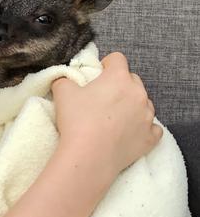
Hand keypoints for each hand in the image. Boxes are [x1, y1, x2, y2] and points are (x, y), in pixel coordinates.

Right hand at [52, 52, 161, 176]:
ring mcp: (147, 116)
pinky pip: (153, 128)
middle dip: (120, 86)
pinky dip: (144, 128)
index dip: (106, 65)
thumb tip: (65, 79)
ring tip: (114, 119)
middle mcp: (138, 93)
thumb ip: (64, 80)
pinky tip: (131, 133)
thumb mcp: (62, 93)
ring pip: (144, 103)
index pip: (117, 59)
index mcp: (119, 78)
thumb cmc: (78, 122)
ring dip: (132, 106)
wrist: (90, 157)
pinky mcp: (150, 137)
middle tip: (103, 99)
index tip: (98, 75)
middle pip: (133, 80)